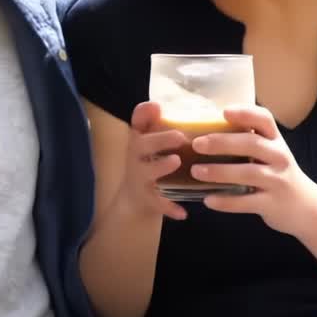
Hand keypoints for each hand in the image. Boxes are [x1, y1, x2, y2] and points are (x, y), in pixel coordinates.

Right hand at [118, 101, 189, 220]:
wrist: (134, 200)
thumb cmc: (149, 164)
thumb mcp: (152, 144)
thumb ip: (160, 126)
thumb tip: (164, 105)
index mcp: (140, 141)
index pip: (136, 123)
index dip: (143, 114)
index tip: (156, 107)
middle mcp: (135, 157)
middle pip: (141, 145)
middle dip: (160, 139)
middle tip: (181, 136)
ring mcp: (139, 178)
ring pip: (147, 172)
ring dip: (160, 167)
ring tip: (176, 161)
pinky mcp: (145, 198)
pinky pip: (157, 203)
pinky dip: (168, 207)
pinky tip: (182, 212)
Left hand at [191, 105, 316, 235]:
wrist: (307, 208)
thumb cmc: (278, 174)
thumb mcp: (269, 153)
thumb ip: (246, 141)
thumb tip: (201, 130)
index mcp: (275, 140)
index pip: (265, 120)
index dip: (245, 113)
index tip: (224, 111)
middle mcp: (279, 157)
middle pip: (252, 144)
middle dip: (222, 142)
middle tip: (196, 144)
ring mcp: (278, 182)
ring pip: (248, 173)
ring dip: (219, 172)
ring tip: (196, 171)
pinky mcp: (273, 205)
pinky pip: (246, 202)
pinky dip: (226, 201)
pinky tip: (208, 199)